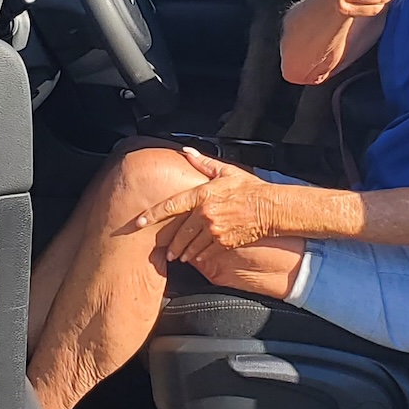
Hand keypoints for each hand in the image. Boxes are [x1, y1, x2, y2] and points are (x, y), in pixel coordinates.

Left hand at [129, 148, 280, 267]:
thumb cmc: (250, 189)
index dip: (152, 214)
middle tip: (166, 251)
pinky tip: (196, 256)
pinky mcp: (224, 242)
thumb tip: (186, 151)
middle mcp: (206, 213)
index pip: (171, 205)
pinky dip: (199, 256)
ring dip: (183, 252)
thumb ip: (204, 162)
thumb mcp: (227, 172)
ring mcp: (214, 230)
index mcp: (203, 194)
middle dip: (171, 244)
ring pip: (191, 245)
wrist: (271, 208)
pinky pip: (205, 252)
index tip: (138, 222)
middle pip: (180, 233)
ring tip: (179, 256)